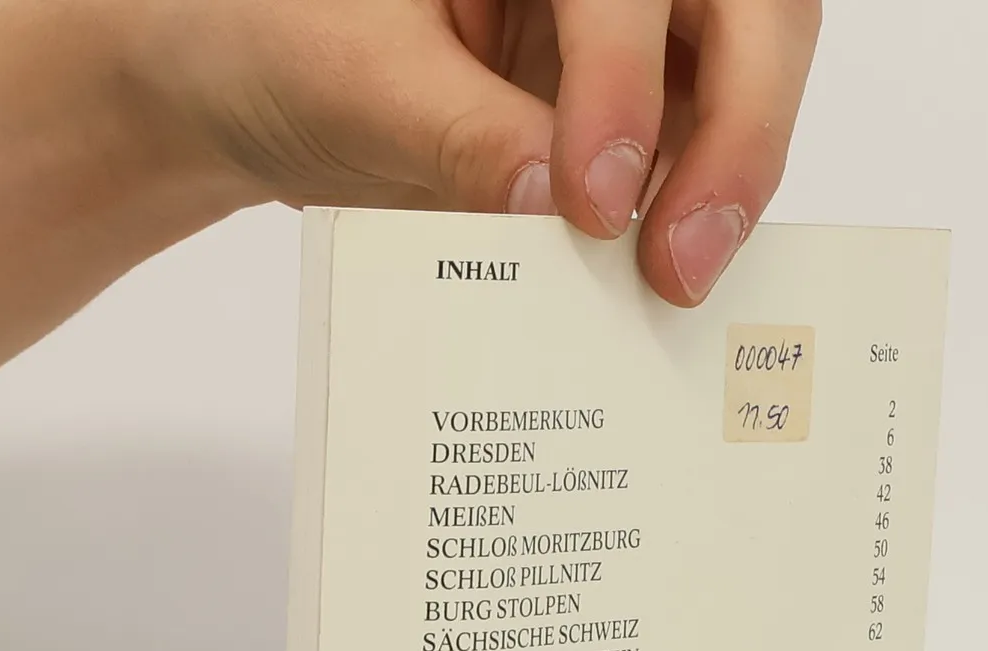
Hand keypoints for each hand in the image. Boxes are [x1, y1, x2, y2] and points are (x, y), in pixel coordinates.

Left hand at [100, 0, 822, 304]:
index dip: (626, 80)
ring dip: (724, 185)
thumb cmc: (278, 39)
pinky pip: (693, 159)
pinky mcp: (627, 114)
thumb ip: (457, 135)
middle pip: (749, 14)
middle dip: (736, 132)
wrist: (237, 90)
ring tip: (673, 286)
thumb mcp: (354, 79)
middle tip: (682, 261)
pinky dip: (688, 220)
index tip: (593, 199)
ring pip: (742, 83)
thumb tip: (552, 207)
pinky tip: (663, 285)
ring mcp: (627, 34)